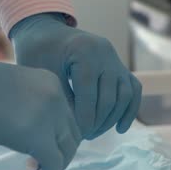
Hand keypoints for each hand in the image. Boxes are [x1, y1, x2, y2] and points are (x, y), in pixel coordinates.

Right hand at [0, 45, 80, 169]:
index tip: (39, 146)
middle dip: (61, 152)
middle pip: (73, 134)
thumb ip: (33, 109)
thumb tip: (39, 139)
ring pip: (68, 150)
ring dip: (56, 164)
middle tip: (37, 161)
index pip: (70, 118)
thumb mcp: (16, 92)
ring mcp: (50, 116)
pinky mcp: (38, 136)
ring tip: (35, 169)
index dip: (59, 136)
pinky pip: (55, 163)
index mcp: (53, 84)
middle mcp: (57, 98)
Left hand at [10, 13, 141, 139]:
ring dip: (111, 119)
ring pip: (124, 95)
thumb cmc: (37, 52)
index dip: (83, 119)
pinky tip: (119, 128)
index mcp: (84, 51)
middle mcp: (105, 52)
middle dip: (97, 123)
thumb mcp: (43, 73)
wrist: (44, 32)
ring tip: (94, 133)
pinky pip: (133, 89)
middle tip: (82, 137)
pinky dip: (129, 110)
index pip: (89, 94)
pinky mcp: (119, 65)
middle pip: (109, 98)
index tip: (74, 136)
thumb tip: (76, 129)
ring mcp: (115, 58)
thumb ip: (62, 98)